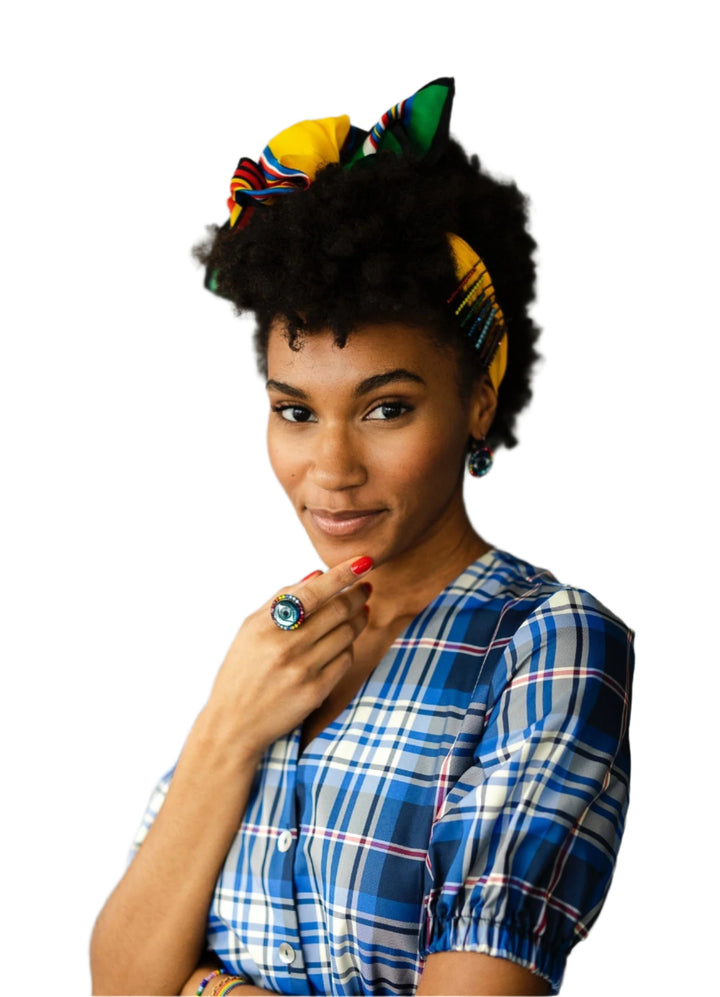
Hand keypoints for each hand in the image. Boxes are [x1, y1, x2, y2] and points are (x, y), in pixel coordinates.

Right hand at [201, 554, 372, 759]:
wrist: (234, 723)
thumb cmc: (242, 670)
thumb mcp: (250, 629)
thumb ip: (281, 599)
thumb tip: (316, 575)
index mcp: (267, 626)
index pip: (314, 592)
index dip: (342, 574)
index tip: (363, 561)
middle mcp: (286, 647)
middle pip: (337, 610)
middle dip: (357, 594)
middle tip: (365, 586)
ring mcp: (303, 671)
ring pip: (347, 633)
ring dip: (359, 618)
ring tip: (361, 609)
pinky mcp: (316, 692)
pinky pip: (345, 659)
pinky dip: (349, 645)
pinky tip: (346, 640)